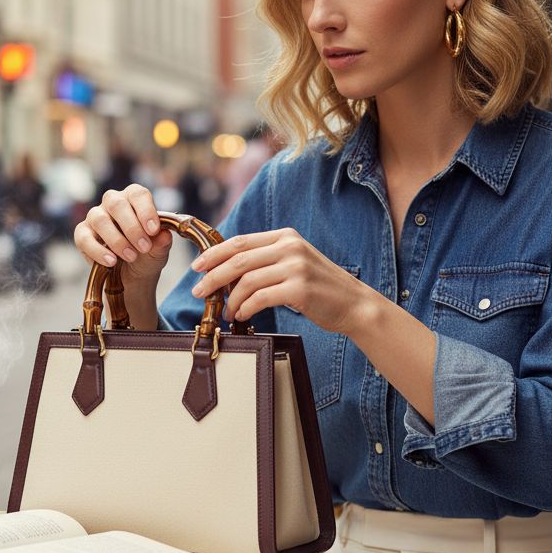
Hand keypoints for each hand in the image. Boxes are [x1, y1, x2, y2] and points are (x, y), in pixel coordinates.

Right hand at [73, 184, 172, 285]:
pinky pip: (84, 238)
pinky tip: (111, 262)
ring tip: (131, 257)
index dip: (146, 210)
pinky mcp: (82, 233)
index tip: (154, 230)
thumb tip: (164, 235)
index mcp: (134, 199)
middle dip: (132, 227)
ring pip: (100, 220)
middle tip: (144, 247)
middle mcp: (112, 203)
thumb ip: (162, 242)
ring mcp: (95, 216)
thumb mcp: (159, 251)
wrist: (133, 275)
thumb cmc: (147, 254)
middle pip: (117, 204)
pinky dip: (98, 251)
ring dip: (117, 240)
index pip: (138, 194)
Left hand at [190, 228, 362, 333]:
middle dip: (213, 277)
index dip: (214, 254)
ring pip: (247, 280)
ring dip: (230, 299)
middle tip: (198, 291)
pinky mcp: (300, 288)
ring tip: (226, 312)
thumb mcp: (295, 262)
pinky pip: (260, 298)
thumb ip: (267, 260)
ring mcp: (296, 266)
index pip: (240, 241)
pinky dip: (246, 308)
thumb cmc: (320, 288)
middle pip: (238, 259)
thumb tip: (227, 270)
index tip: (197, 266)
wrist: (354, 303)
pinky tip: (241, 315)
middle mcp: (289, 247)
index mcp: (285, 236)